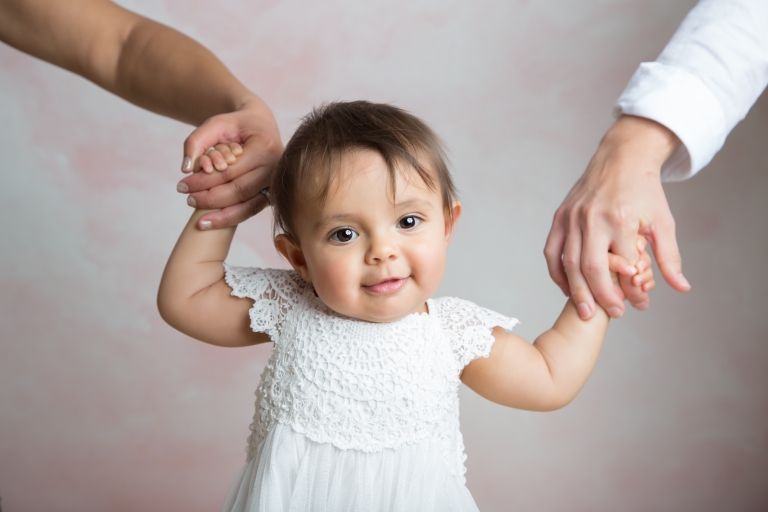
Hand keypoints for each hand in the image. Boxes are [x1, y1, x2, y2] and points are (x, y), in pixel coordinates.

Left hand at [177, 98, 282, 229]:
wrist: (262, 126)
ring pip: (247, 206)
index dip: (203, 181)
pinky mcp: (273, 194)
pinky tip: (210, 222)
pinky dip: (230, 218)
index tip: (181, 185)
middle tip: (187, 198)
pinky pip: (251, 210)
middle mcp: (275, 167)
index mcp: (265, 147)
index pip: (229, 171)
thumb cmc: (238, 125)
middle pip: (238, 191)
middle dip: (209, 198)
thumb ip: (196, 141)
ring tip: (198, 217)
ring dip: (220, 214)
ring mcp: (276, 183)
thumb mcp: (216, 123)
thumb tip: (186, 169)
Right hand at [544, 116, 690, 319]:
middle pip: (590, 268)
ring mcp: (572, 217)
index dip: (627, 290)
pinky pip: (552, 250)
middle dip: (599, 296)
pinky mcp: (560, 216)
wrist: (621, 157)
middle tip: (610, 315)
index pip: (621, 265)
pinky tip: (566, 287)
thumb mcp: (663, 222)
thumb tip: (681, 288)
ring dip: (575, 290)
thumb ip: (669, 257)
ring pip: (568, 262)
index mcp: (620, 219)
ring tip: (584, 311)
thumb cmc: (644, 190)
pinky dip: (557, 272)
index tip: (634, 307)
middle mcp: (592, 218)